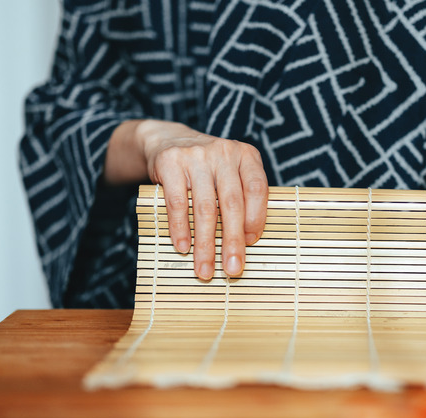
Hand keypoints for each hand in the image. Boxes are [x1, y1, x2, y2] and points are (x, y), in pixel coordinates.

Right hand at [105, 120, 267, 278]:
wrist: (168, 140)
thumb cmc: (208, 168)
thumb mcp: (231, 173)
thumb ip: (242, 198)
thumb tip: (247, 243)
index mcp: (246, 156)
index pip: (257, 190)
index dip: (256, 219)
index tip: (251, 244)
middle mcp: (223, 153)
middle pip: (231, 204)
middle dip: (232, 241)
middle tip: (232, 269)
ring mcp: (196, 156)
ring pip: (204, 207)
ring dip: (204, 244)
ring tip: (204, 269)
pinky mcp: (170, 163)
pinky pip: (177, 203)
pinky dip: (180, 229)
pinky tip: (183, 247)